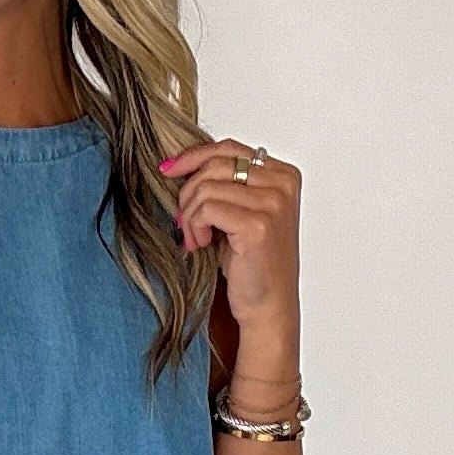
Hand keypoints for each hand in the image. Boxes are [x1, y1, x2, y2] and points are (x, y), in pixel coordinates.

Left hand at [158, 133, 300, 345]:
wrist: (267, 306)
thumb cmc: (251, 263)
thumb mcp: (238, 211)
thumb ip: (223, 182)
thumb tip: (178, 161)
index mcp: (283, 175)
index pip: (229, 148)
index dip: (194, 156)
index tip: (170, 169)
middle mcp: (283, 184)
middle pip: (215, 165)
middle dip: (188, 193)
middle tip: (185, 223)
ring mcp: (274, 203)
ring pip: (206, 187)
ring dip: (190, 215)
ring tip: (196, 239)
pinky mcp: (258, 225)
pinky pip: (206, 208)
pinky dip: (194, 227)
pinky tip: (202, 245)